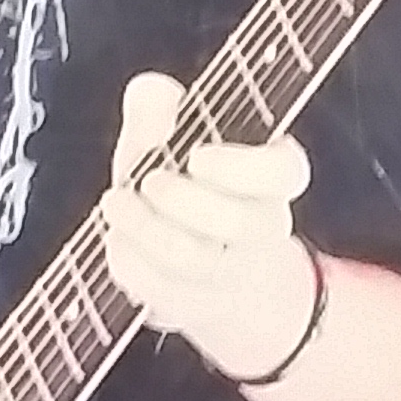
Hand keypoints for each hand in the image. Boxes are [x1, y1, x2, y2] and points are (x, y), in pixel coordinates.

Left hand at [101, 74, 322, 384]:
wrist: (194, 264)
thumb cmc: (181, 183)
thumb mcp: (166, 134)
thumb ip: (156, 105)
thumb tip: (153, 95)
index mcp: (272, 177)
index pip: (284, 172)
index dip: (242, 167)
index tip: (198, 157)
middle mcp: (262, 229)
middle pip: (244, 224)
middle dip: (188, 201)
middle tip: (151, 180)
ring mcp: (229, 275)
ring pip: (199, 261)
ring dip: (149, 229)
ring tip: (116, 203)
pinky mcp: (191, 306)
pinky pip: (160, 290)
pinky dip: (130, 261)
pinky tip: (116, 238)